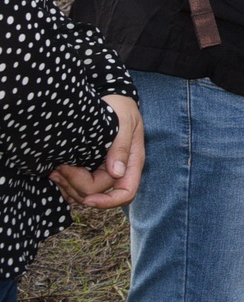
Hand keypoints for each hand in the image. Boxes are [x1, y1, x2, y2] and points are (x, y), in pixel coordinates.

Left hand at [50, 94, 142, 208]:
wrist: (113, 100)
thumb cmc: (121, 109)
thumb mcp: (125, 123)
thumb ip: (121, 147)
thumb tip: (116, 172)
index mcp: (131, 163)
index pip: (125, 193)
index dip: (107, 202)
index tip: (87, 198)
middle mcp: (118, 171)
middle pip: (98, 193)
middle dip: (76, 186)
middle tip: (59, 170)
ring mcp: (105, 171)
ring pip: (86, 193)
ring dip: (68, 186)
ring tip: (54, 170)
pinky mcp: (92, 169)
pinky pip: (78, 186)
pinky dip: (66, 184)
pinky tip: (57, 173)